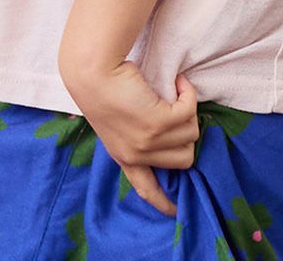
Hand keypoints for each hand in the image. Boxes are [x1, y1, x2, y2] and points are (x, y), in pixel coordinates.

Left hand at [63, 60, 199, 217]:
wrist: (92, 70)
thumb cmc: (102, 87)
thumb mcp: (116, 123)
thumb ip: (137, 137)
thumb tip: (173, 137)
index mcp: (124, 157)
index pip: (146, 189)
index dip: (163, 202)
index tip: (175, 211)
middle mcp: (137, 155)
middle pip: (184, 158)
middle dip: (186, 133)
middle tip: (176, 108)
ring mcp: (148, 141)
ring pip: (191, 133)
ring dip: (187, 109)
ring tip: (174, 90)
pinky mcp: (158, 122)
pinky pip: (189, 110)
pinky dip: (188, 94)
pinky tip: (178, 82)